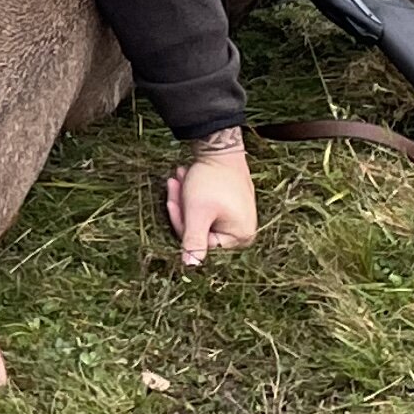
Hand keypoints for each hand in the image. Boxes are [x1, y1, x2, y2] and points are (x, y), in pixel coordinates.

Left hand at [165, 131, 256, 265]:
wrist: (220, 146)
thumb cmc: (211, 181)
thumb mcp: (198, 212)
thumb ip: (193, 240)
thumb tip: (190, 267)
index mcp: (240, 236)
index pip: (201, 243)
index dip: (181, 223)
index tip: (170, 200)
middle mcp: (243, 230)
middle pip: (200, 229)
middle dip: (182, 207)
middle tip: (172, 183)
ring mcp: (238, 217)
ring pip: (200, 216)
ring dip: (185, 198)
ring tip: (178, 176)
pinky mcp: (231, 205)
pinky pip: (206, 207)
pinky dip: (193, 194)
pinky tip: (184, 177)